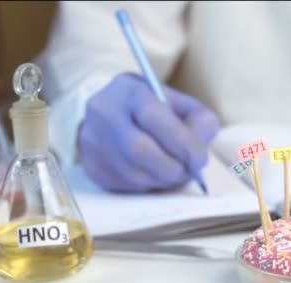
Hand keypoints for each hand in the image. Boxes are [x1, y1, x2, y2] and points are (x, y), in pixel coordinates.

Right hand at [79, 73, 219, 191]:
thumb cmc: (154, 110)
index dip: (181, 142)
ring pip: (133, 173)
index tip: (199, 159)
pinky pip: (125, 186)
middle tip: (188, 171)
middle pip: (139, 149)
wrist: (111, 115)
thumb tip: (199, 154)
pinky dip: (148, 186)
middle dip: (172, 167)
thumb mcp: (178, 104)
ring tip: (173, 172)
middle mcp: (104, 113)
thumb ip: (198, 121)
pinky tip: (153, 175)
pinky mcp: (92, 167)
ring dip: (162, 179)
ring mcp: (93, 141)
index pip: (153, 116)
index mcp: (128, 90)